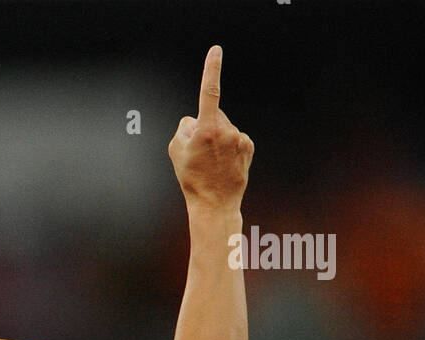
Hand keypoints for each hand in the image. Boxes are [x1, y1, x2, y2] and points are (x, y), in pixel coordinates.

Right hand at [168, 46, 253, 213]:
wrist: (215, 203)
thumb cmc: (192, 178)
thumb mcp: (175, 151)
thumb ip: (183, 128)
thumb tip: (195, 120)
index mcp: (207, 129)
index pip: (209, 92)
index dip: (212, 69)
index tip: (216, 51)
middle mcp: (227, 130)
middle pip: (212, 115)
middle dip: (205, 126)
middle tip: (199, 153)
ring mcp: (240, 138)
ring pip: (224, 127)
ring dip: (217, 138)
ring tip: (212, 162)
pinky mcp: (249, 146)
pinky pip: (235, 138)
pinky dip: (228, 146)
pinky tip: (224, 163)